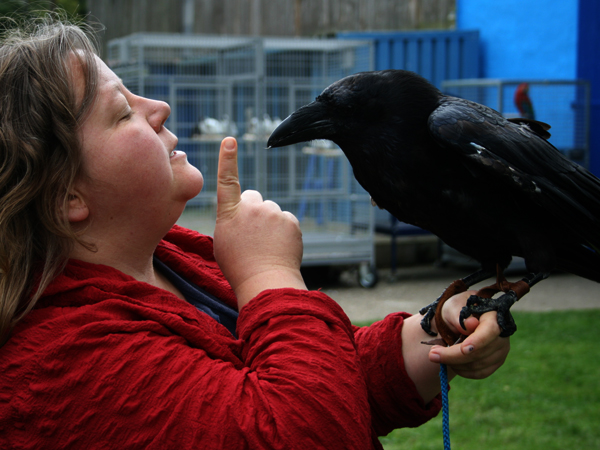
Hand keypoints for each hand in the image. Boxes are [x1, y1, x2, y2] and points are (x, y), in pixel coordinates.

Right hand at [212, 137, 305, 308]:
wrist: (265, 281)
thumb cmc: (239, 266)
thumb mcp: (223, 241)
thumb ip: (232, 221)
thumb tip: (243, 216)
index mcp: (229, 213)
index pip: (227, 180)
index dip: (228, 159)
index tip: (230, 140)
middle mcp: (251, 207)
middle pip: (253, 199)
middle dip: (254, 211)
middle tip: (253, 237)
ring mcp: (272, 212)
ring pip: (271, 212)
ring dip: (270, 225)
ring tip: (266, 248)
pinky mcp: (290, 220)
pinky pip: (287, 221)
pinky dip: (285, 232)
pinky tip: (280, 248)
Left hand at [429, 290, 509, 378]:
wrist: (459, 319)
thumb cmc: (456, 310)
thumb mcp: (452, 307)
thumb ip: (459, 315)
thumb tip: (470, 324)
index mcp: (493, 316)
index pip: (490, 331)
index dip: (477, 342)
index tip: (463, 349)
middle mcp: (501, 335)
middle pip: (480, 352)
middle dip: (454, 356)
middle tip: (432, 354)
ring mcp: (501, 351)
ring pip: (478, 365)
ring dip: (455, 363)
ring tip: (439, 354)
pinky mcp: (496, 363)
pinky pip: (479, 373)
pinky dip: (462, 370)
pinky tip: (450, 362)